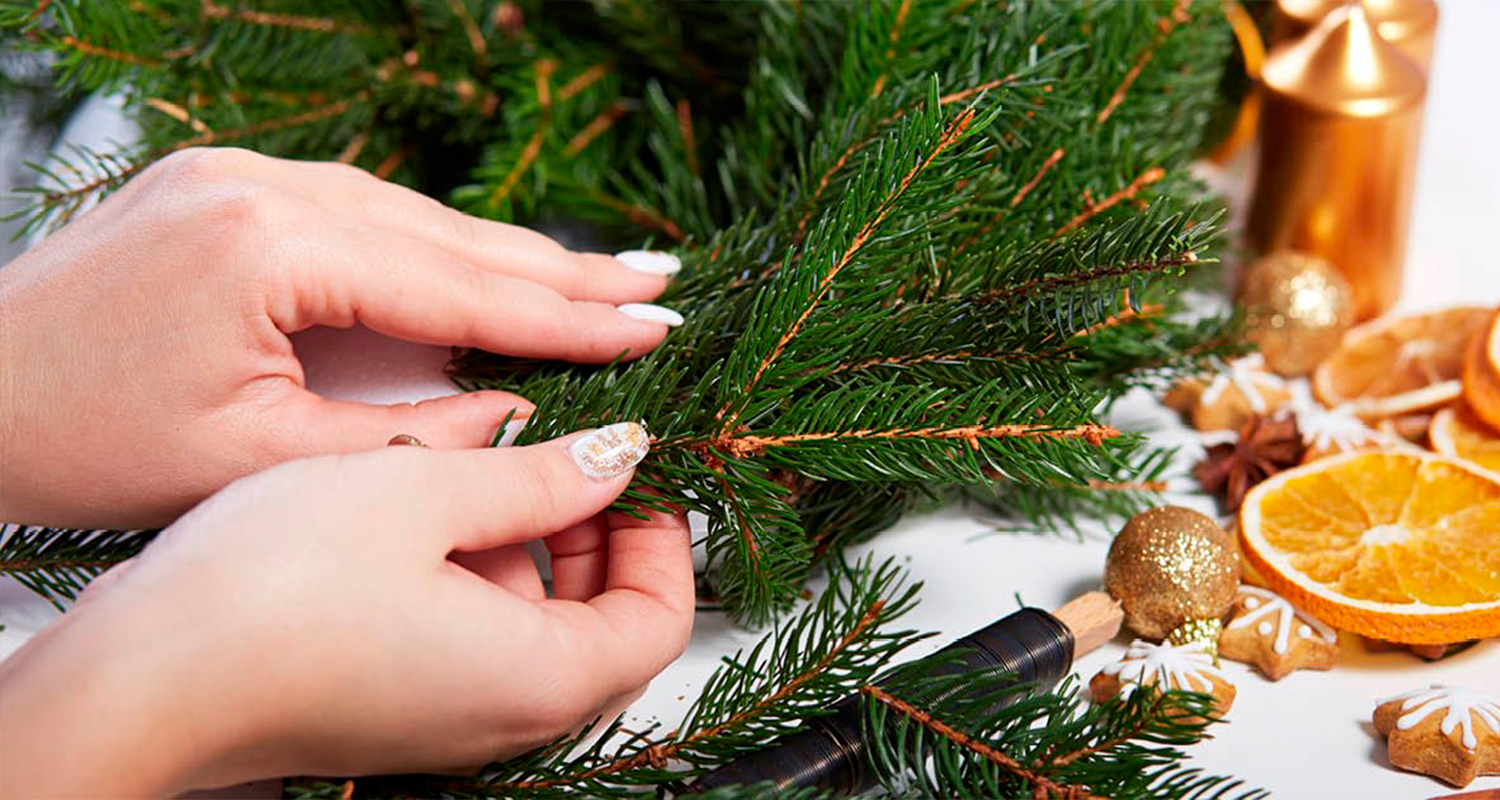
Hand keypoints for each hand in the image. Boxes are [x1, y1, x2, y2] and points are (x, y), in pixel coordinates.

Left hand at [0, 147, 683, 527]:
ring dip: (503, 257)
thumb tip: (515, 414)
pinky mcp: (222, 189)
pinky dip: (432, 249)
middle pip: (448, 233)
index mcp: (269, 242)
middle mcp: (259, 183)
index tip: (653, 327)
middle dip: (561, 270)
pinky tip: (481, 267)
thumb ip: (405, 432)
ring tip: (596, 281)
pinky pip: (358, 213)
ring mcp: (237, 174)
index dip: (567, 317)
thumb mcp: (258, 459)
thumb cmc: (76, 441)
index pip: (460, 284)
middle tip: (658, 284)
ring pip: (410, 217)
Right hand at [0, 423, 692, 797]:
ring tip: (486, 463)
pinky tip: (425, 510)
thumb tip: (618, 455)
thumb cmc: (271, 592)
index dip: (665, 537)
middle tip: (572, 455)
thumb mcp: (424, 494)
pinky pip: (474, 639)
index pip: (661, 619)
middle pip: (607, 627)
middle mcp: (506, 718)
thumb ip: (537, 476)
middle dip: (601, 536)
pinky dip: (476, 574)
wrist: (135, 684)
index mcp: (539, 678)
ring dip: (531, 547)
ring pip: (537, 628)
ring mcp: (449, 719)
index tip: (640, 467)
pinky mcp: (397, 707)